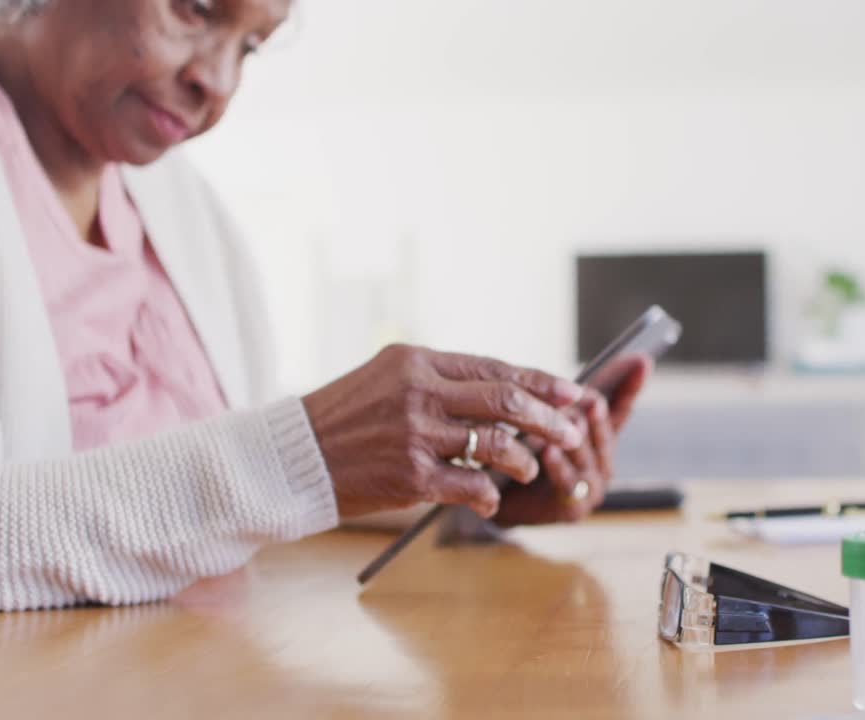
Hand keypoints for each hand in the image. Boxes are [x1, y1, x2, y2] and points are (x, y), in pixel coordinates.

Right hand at [302, 345, 584, 519]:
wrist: (291, 457)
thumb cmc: (343, 419)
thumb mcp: (387, 378)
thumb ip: (439, 381)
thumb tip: (502, 392)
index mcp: (416, 361)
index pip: (494, 367)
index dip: (540, 381)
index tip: (572, 392)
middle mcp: (419, 392)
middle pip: (506, 399)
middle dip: (549, 417)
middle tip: (572, 430)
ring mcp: (416, 434)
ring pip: (496, 443)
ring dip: (523, 459)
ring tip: (528, 467)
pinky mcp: (411, 476)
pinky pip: (471, 485)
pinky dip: (489, 493)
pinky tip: (490, 497)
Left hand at [493, 355, 651, 526]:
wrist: (503, 499)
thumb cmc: (526, 452)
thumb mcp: (545, 418)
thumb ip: (563, 397)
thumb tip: (572, 365)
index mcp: (599, 435)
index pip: (620, 404)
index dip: (630, 383)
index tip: (642, 358)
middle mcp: (602, 460)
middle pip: (605, 431)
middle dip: (598, 414)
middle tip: (591, 399)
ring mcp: (591, 485)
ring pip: (588, 456)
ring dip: (577, 438)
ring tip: (568, 421)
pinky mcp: (573, 507)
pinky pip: (568, 483)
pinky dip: (559, 466)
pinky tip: (548, 451)